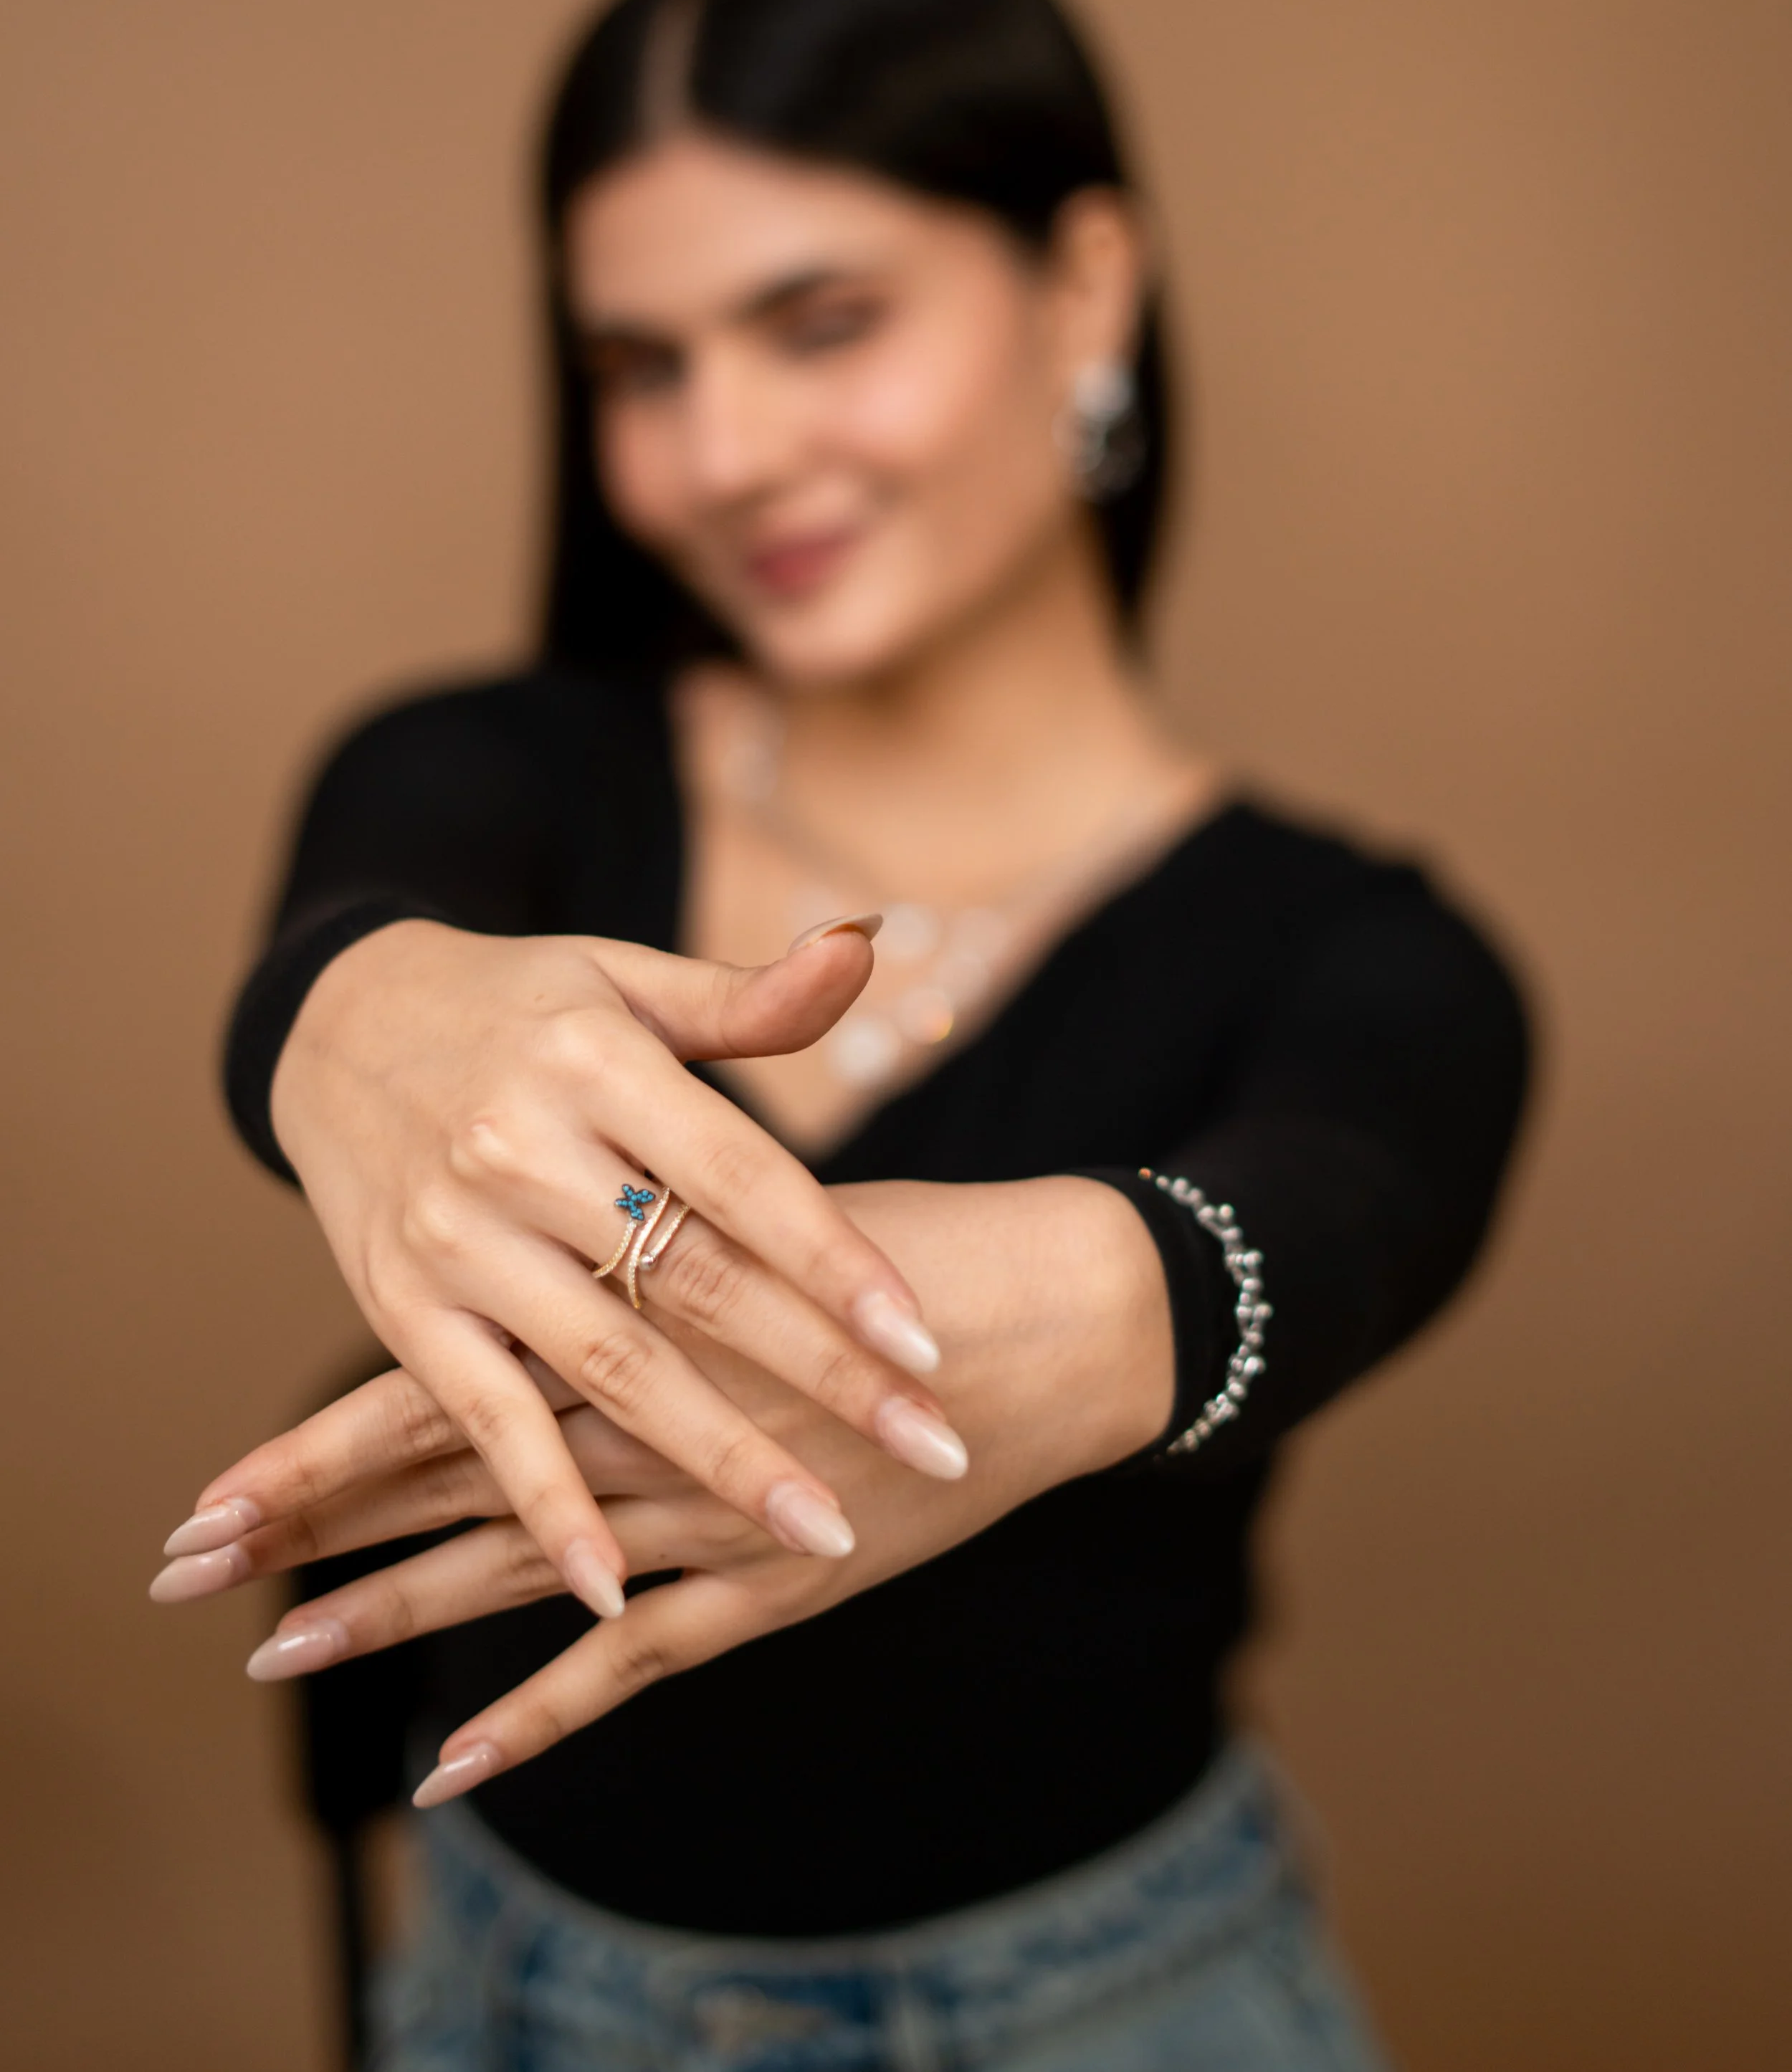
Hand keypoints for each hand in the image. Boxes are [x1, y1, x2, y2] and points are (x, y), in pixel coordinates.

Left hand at [153, 1178, 1173, 1801]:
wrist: (1063, 1319)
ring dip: (392, 1610)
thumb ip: (680, 1205)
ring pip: (518, 1568)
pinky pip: (637, 1664)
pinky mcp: (771, 1584)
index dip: (320, 1444)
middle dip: (313, 1526)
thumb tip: (579, 1200)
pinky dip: (543, 1717)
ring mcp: (704, 1513)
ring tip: (268, 1649)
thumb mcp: (787, 1201)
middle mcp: (644, 1418)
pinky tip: (452, 1767)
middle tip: (185, 1567)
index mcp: (634, 1315)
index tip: (211, 1491)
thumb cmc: (923, 1248)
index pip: (439, 1387)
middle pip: (447, 1476)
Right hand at [191, 916, 963, 1620]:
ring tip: (827, 1535)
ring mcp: (457, 1236)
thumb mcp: (625, 978)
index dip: (837, 1262)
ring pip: (611, 1367)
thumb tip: (865, 947)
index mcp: (598, 1060)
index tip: (928, 1341)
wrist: (338, 1021)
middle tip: (934, 1449)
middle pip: (698, 1283)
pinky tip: (614, 1586)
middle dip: (825, 1377)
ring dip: (722, 1460)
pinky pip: (483, 1421)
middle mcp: (524, 1148)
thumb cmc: (520, 1005)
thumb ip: (748, 997)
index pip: (743, 1175)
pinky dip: (546, 1507)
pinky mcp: (400, 1306)